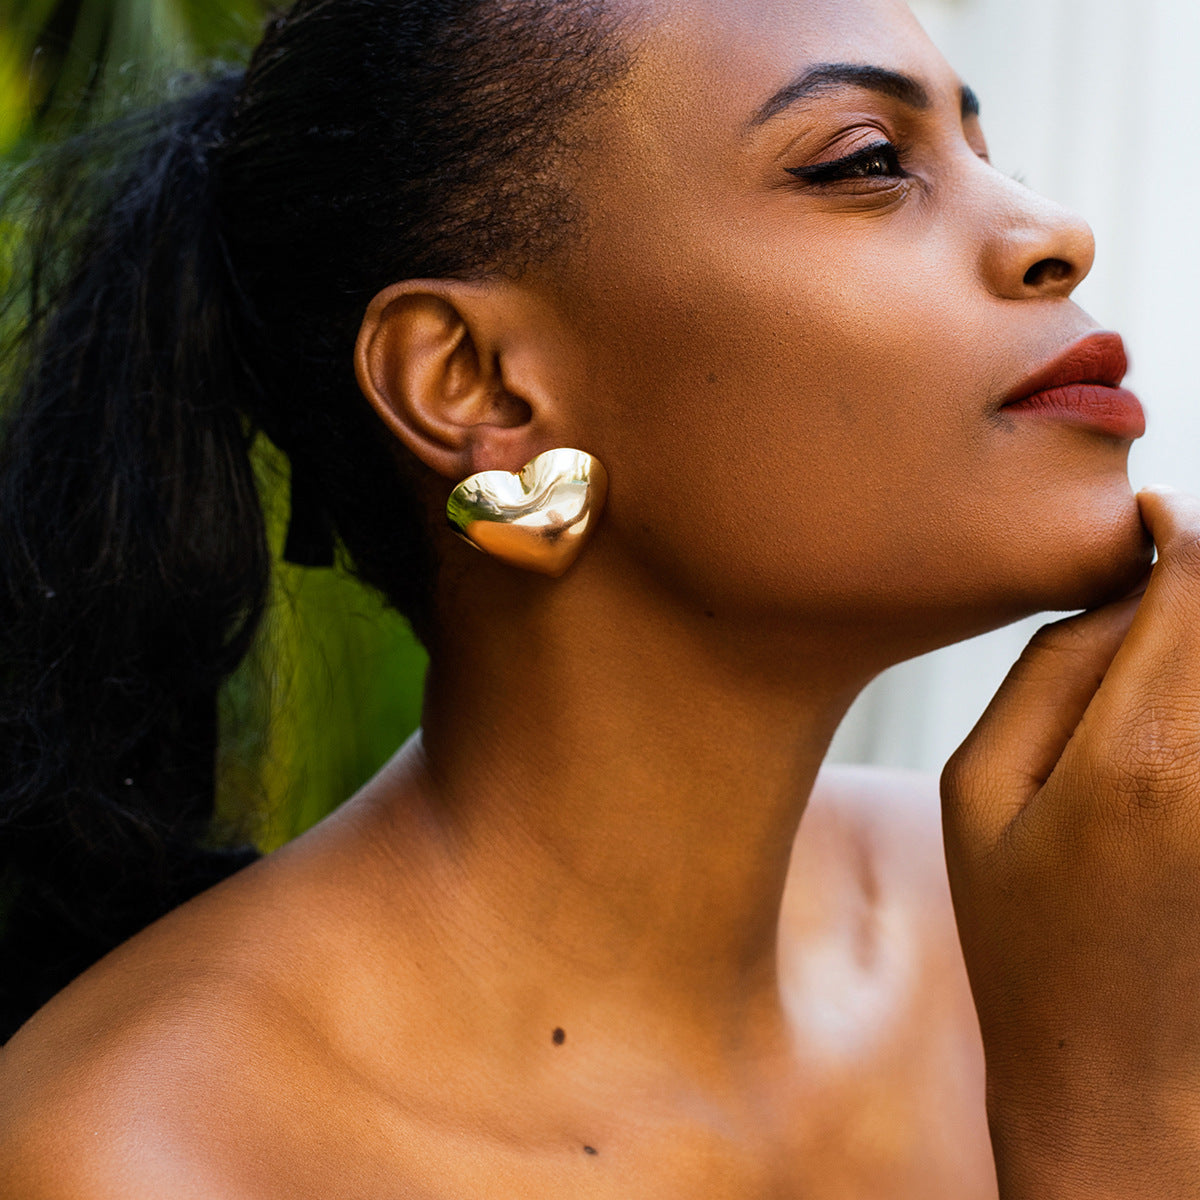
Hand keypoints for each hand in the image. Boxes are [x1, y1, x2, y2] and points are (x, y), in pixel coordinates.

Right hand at [942, 488, 1199, 1198]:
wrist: (1114, 1069)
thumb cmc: (1021, 931)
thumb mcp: (977, 792)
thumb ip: (1046, 672)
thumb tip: (1116, 591)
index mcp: (1139, 754)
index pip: (1195, 586)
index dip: (1177, 529)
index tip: (1142, 516)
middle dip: (1196, 580)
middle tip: (1139, 581)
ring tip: (1145, 660)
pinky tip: (1166, 713)